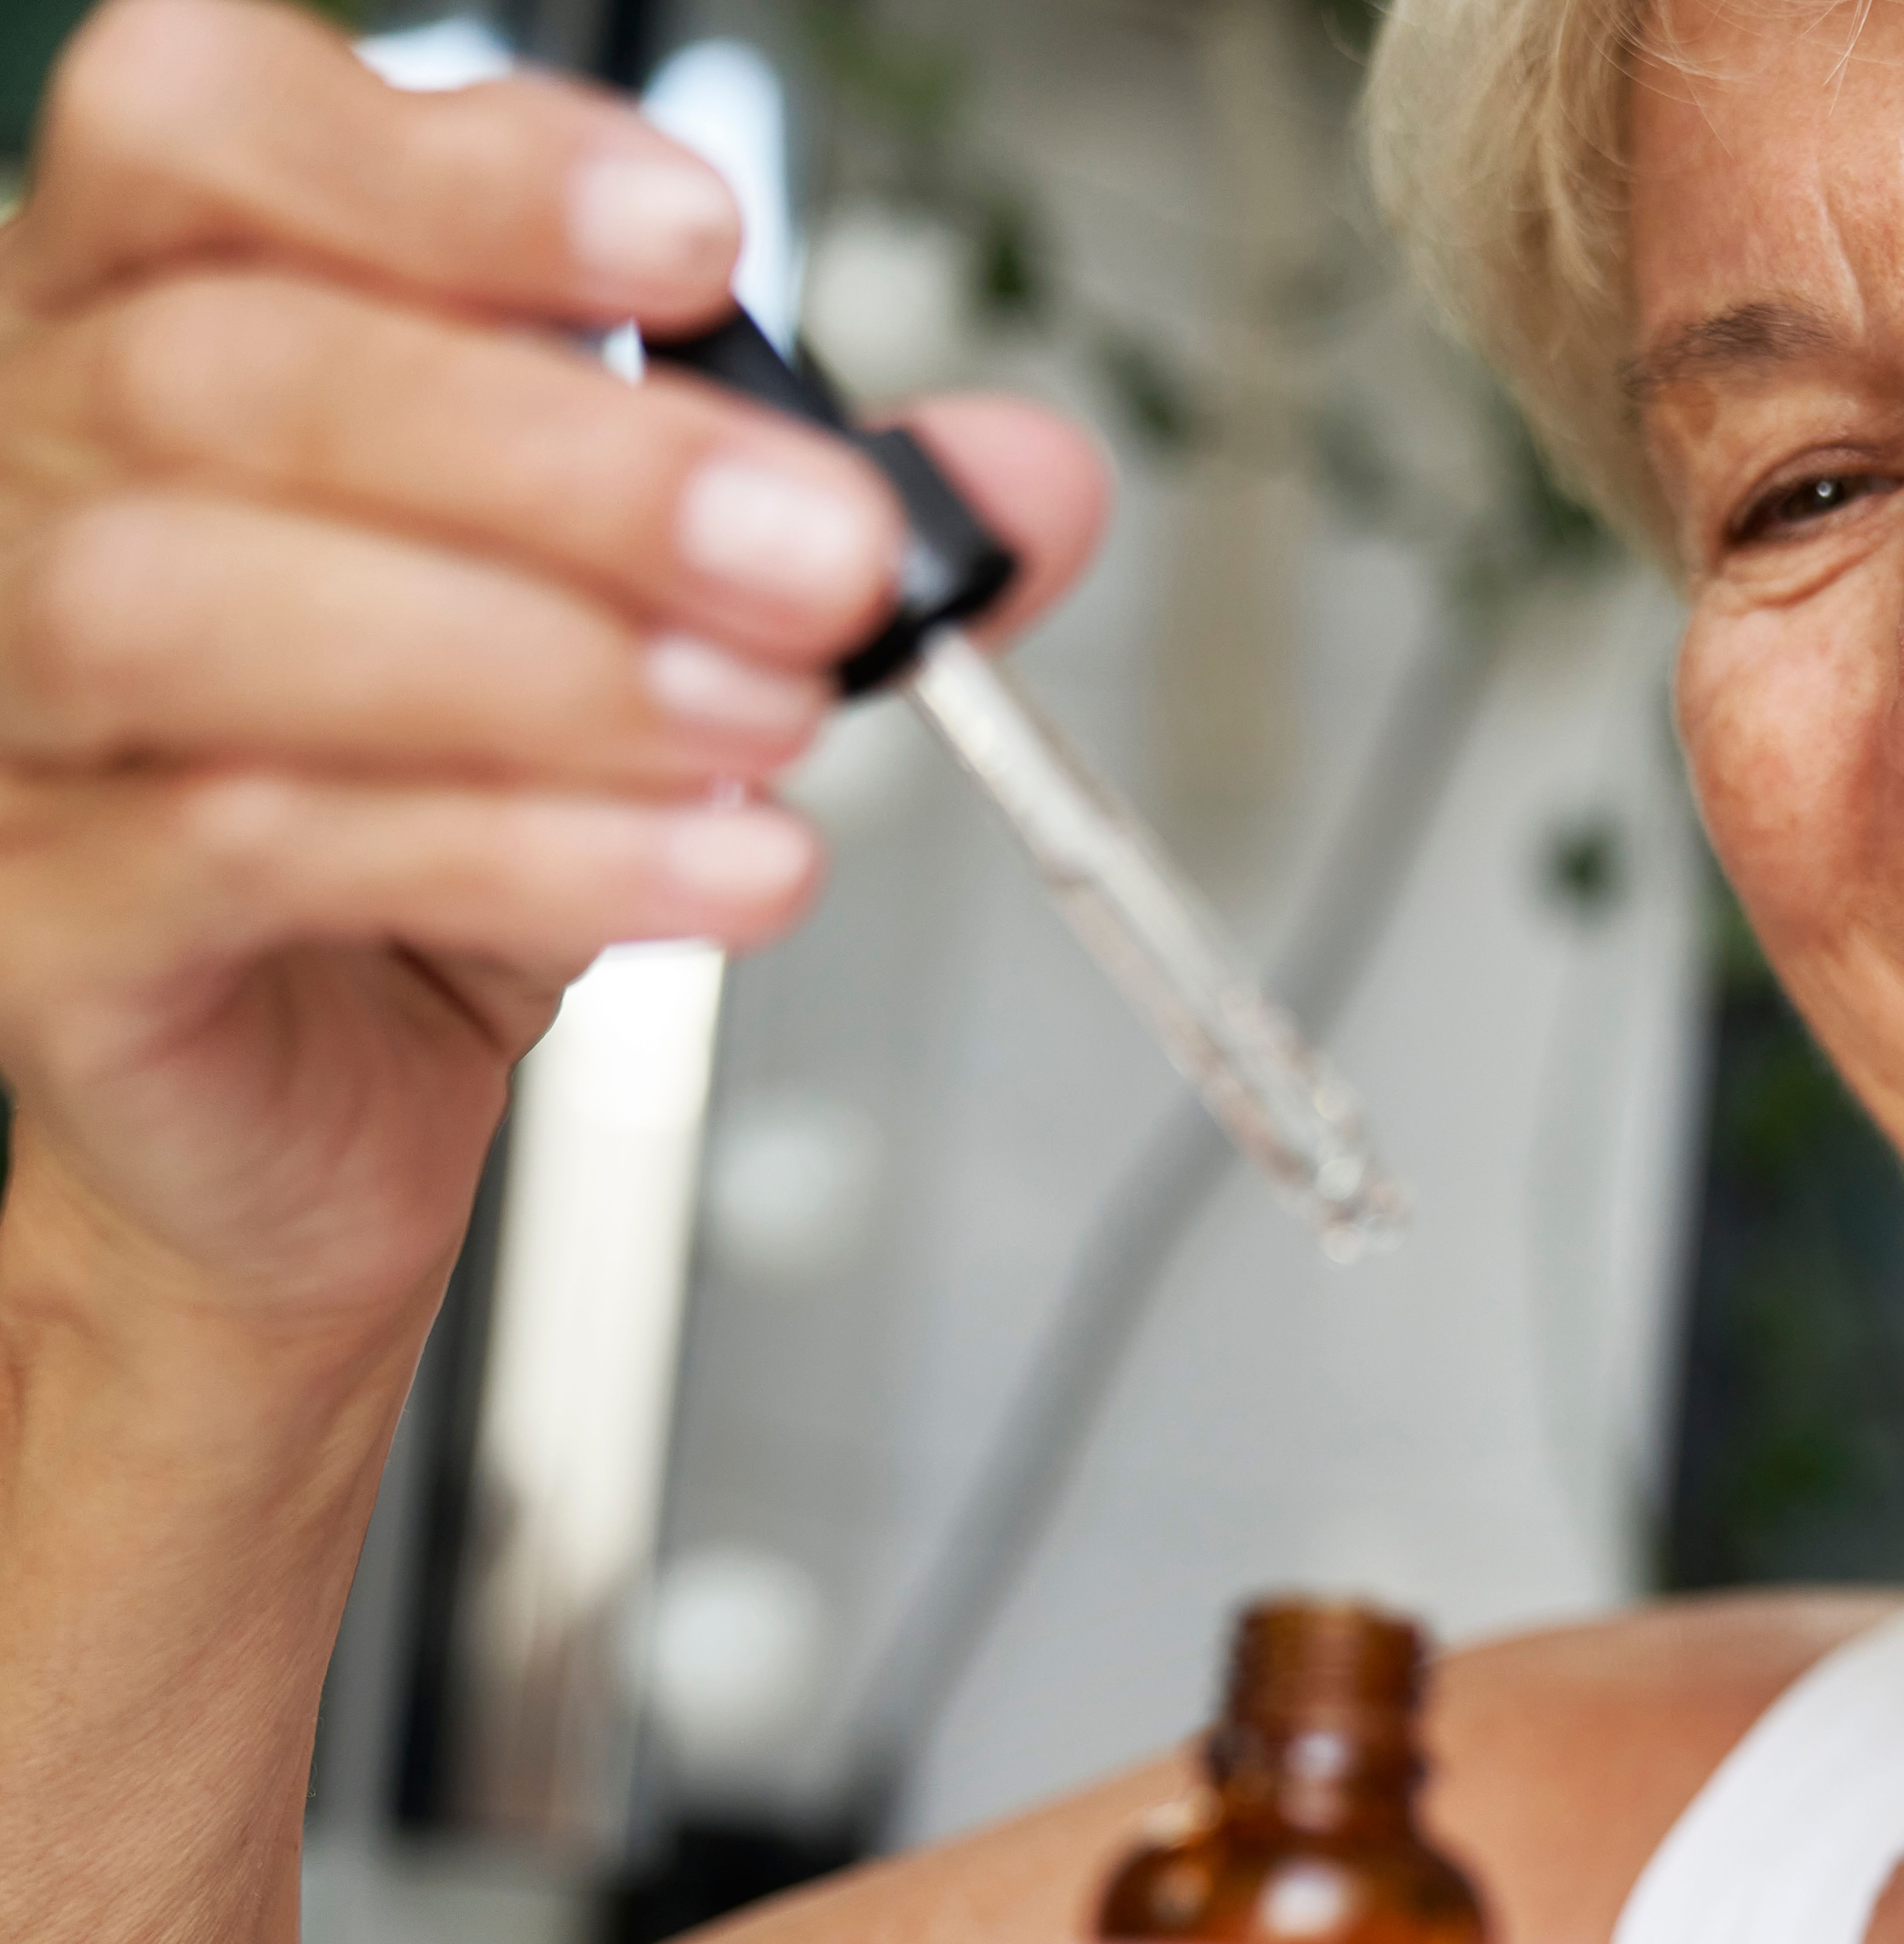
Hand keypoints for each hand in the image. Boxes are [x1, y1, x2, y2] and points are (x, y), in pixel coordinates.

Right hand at [0, 0, 1105, 1339]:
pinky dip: (532, 853)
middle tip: (826, 566)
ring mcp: (10, 698)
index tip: (696, 243)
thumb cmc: (429, 805)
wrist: (305, 1090)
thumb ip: (822, 522)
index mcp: (145, 319)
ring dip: (547, 662)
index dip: (449, 166)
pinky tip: (720, 868)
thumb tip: (1032, 480)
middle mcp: (34, 471)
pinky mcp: (49, 918)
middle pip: (242, 372)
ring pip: (209, 607)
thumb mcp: (641, 625)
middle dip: (583, 465)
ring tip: (768, 725)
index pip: (207, 124)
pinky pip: (256, 846)